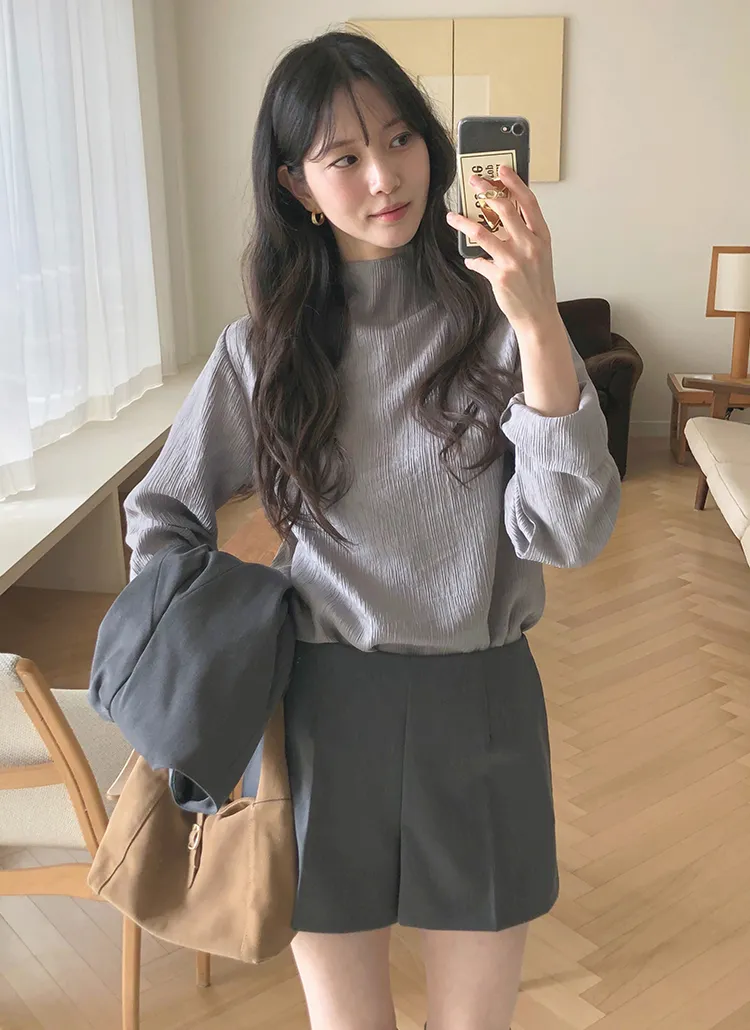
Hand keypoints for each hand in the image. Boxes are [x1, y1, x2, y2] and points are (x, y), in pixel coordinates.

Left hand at [446, 164, 557, 333]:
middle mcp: (529, 245)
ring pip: (483, 233)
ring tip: (452, 217)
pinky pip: (479, 262)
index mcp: (541, 237)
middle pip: (504, 209)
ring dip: (464, 223)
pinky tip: (471, 261)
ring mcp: (514, 261)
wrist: (538, 315)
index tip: (502, 169)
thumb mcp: (539, 255)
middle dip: (486, 191)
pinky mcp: (500, 276)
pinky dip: (472, 261)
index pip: (528, 202)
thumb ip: (525, 235)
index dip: (514, 183)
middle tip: (473, 182)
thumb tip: (504, 217)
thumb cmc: (538, 284)